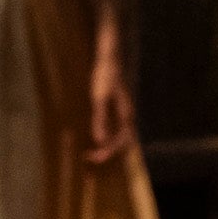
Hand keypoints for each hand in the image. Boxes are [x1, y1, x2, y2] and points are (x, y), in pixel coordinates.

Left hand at [86, 43, 137, 165]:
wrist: (109, 60)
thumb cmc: (104, 77)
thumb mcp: (99, 98)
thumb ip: (100, 120)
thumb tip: (100, 141)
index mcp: (126, 115)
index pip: (121, 141)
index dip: (108, 152)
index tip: (94, 157)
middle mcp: (127, 116)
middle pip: (122, 141)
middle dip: (107, 151)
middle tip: (90, 158)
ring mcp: (123, 112)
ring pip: (119, 135)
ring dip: (107, 145)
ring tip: (92, 152)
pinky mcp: (117, 107)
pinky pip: (114, 127)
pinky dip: (106, 135)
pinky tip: (95, 135)